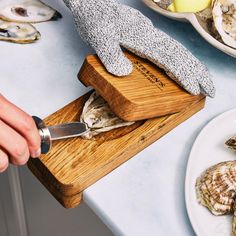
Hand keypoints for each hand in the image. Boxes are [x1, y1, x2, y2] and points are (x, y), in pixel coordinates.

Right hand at [0, 94, 40, 172]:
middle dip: (24, 156)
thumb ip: (7, 111)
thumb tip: (26, 128)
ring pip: (2, 161)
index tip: (37, 147)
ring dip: (5, 164)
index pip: (25, 124)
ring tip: (3, 158)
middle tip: (23, 157)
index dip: (35, 139)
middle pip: (18, 146)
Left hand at [63, 0, 214, 96]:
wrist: (92, 5)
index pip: (168, 58)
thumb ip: (110, 55)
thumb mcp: (98, 38)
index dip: (182, 74)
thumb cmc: (95, 20)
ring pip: (178, 51)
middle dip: (197, 72)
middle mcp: (150, 35)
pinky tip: (182, 69)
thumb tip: (124, 73)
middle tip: (210, 90)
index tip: (194, 89)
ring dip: (193, 67)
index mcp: (141, 37)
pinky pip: (169, 50)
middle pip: (180, 54)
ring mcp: (150, 35)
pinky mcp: (147, 36)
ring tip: (203, 81)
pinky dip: (180, 61)